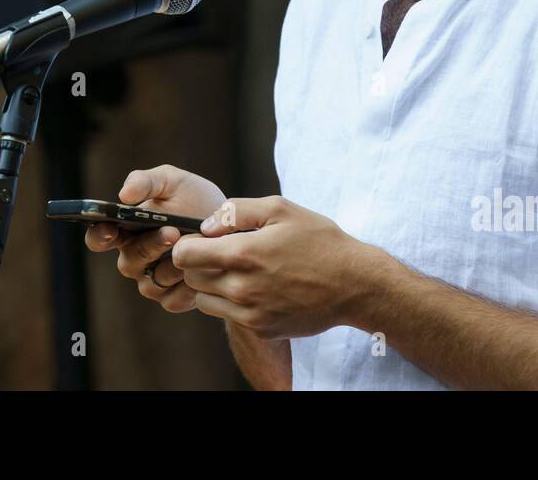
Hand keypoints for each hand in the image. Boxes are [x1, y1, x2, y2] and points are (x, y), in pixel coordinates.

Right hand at [83, 165, 226, 312]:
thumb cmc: (194, 199)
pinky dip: (189, 285)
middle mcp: (134, 258)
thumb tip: (124, 195)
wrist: (232, 224)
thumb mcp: (173, 181)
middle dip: (150, 247)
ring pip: (153, 282)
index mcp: (126, 230)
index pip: (99, 238)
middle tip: (172, 231)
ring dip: (174, 265)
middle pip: (128, 262)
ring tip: (196, 248)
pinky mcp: (173, 299)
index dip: (99, 236)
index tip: (111, 228)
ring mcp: (152, 281)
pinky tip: (204, 268)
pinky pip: (173, 300)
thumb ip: (146, 181)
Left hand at [171, 195, 370, 338]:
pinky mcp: (260, 329)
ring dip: (211, 285)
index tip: (201, 239)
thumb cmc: (319, 241)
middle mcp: (241, 288)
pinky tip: (255, 287)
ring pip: (204, 300)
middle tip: (219, 253)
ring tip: (237, 271)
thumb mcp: (280, 209)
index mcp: (242, 254)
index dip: (187, 243)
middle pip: (190, 278)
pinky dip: (232, 302)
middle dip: (197, 263)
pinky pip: (228, 316)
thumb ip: (235, 211)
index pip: (184, 255)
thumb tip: (206, 226)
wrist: (353, 285)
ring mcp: (250, 313)